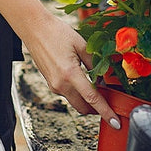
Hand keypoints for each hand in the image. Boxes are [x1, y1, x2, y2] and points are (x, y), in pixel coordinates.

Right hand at [25, 8, 118, 128]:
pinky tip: (83, 80)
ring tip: (97, 88)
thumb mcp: (80, 44)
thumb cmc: (56, 32)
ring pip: (75, 102)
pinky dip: (77, 93)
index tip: (115, 122)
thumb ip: (94, 62)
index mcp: (70, 74)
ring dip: (87, 100)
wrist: (34, 28)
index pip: (92, 99)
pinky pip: (68, 94)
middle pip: (83, 107)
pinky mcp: (51, 84)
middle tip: (109, 103)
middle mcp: (60, 84)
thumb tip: (103, 77)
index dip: (105, 112)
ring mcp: (54, 86)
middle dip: (97, 109)